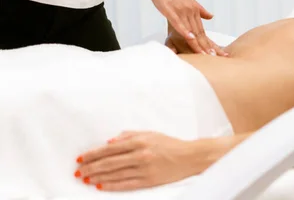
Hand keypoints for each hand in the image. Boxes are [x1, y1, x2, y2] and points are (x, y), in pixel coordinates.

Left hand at [74, 131, 197, 190]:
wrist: (190, 157)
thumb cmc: (170, 144)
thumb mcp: (150, 133)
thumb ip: (129, 135)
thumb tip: (109, 142)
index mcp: (140, 141)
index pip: (110, 148)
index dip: (93, 154)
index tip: (81, 158)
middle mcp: (140, 154)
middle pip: (109, 162)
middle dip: (91, 167)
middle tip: (78, 171)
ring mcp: (144, 168)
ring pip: (115, 174)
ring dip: (97, 177)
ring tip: (85, 179)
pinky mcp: (149, 180)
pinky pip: (125, 184)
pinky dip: (111, 185)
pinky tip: (100, 186)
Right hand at [145, 0, 225, 54]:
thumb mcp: (189, 0)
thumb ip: (200, 10)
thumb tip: (211, 16)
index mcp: (194, 11)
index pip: (203, 31)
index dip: (209, 43)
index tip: (217, 53)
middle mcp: (190, 11)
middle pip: (200, 32)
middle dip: (207, 46)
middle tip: (215, 57)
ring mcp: (181, 10)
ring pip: (191, 30)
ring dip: (198, 43)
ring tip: (204, 54)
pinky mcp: (170, 9)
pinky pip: (178, 22)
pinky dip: (185, 31)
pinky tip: (190, 38)